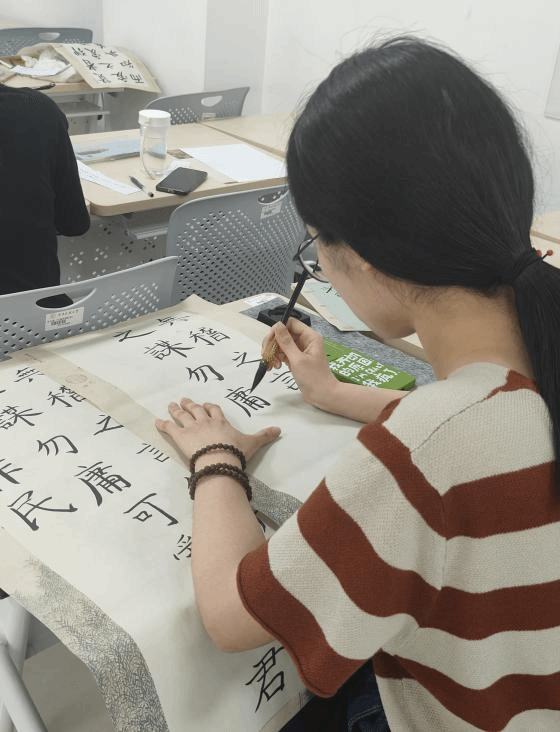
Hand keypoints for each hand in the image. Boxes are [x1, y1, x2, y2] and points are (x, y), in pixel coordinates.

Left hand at [155, 398, 279, 464]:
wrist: (220, 459)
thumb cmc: (236, 451)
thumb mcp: (253, 443)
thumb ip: (264, 436)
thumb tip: (279, 430)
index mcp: (221, 422)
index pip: (214, 410)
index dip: (209, 407)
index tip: (206, 405)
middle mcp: (205, 421)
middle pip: (196, 409)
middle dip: (190, 404)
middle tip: (184, 400)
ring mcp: (192, 427)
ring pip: (182, 415)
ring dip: (176, 410)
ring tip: (171, 405)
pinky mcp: (180, 436)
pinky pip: (169, 428)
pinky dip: (162, 424)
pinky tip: (156, 421)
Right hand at [261, 319, 337, 408]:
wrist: (322, 395)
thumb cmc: (315, 379)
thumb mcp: (298, 359)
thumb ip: (286, 342)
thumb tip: (278, 326)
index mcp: (310, 337)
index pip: (290, 323)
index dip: (278, 330)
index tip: (269, 341)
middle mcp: (305, 341)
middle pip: (284, 333)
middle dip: (273, 343)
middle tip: (266, 354)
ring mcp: (300, 350)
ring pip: (281, 344)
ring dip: (273, 352)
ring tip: (272, 364)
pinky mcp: (296, 359)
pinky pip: (283, 353)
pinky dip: (276, 358)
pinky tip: (275, 366)